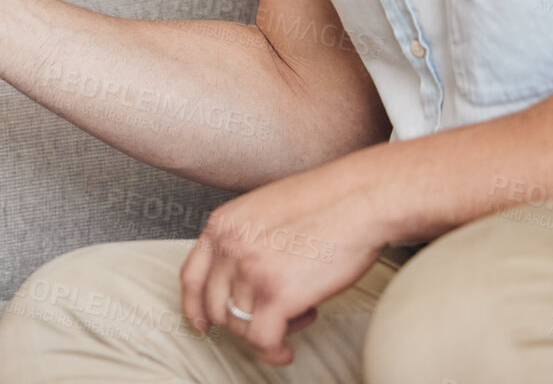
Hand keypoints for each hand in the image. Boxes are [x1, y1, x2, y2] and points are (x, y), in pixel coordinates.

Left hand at [179, 160, 386, 365]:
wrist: (359, 199)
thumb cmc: (327, 203)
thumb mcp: (265, 211)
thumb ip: (245, 240)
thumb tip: (244, 277)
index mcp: (222, 224)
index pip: (192, 276)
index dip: (194, 306)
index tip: (202, 323)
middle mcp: (228, 246)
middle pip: (216, 307)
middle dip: (241, 321)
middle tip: (271, 318)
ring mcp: (250, 270)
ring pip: (241, 326)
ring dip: (268, 329)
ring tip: (297, 314)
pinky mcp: (277, 294)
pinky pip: (262, 340)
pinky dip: (274, 353)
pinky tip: (286, 352)